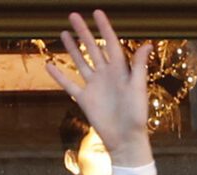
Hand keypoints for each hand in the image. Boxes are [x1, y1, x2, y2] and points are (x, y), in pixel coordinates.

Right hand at [54, 13, 151, 165]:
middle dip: (84, 32)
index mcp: (120, 70)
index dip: (104, 28)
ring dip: (72, 48)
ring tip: (64, 32)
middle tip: (73, 15)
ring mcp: (94, 86)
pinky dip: (58, 76)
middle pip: (93, 48)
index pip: (111, 43)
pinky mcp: (85, 99)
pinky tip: (49, 65)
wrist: (126, 141)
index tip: (97, 12)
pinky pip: (69, 84)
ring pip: (81, 62)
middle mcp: (106, 75)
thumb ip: (139, 67)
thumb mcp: (139, 89)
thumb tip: (147, 44)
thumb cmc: (137, 117)